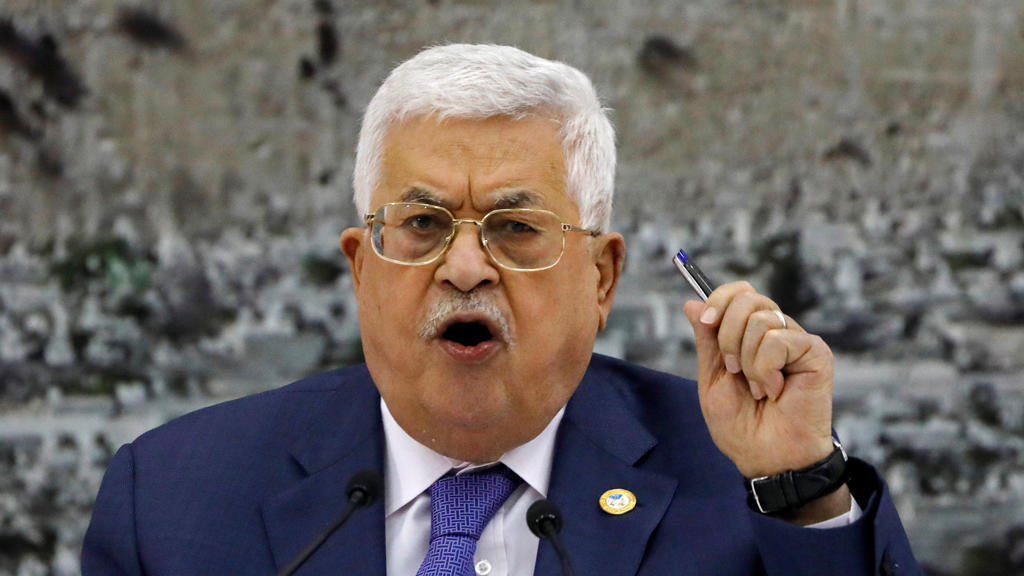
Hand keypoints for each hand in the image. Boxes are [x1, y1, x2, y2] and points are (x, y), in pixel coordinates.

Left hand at [682, 282, 834, 479]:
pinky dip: (766, 369)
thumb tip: (692, 303)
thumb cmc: (740, 426)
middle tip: (734, 370)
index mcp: (750, 334)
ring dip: (748, 361)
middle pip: (748, 298)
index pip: (739, 292)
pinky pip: (779, 340)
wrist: (766, 457)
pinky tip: (775, 390)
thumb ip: (707, 340)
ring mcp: (797, 341)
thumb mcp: (712, 378)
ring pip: (761, 320)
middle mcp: (775, 332)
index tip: (706, 322)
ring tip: (759, 389)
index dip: (719, 300)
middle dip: (728, 334)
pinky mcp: (816, 353)